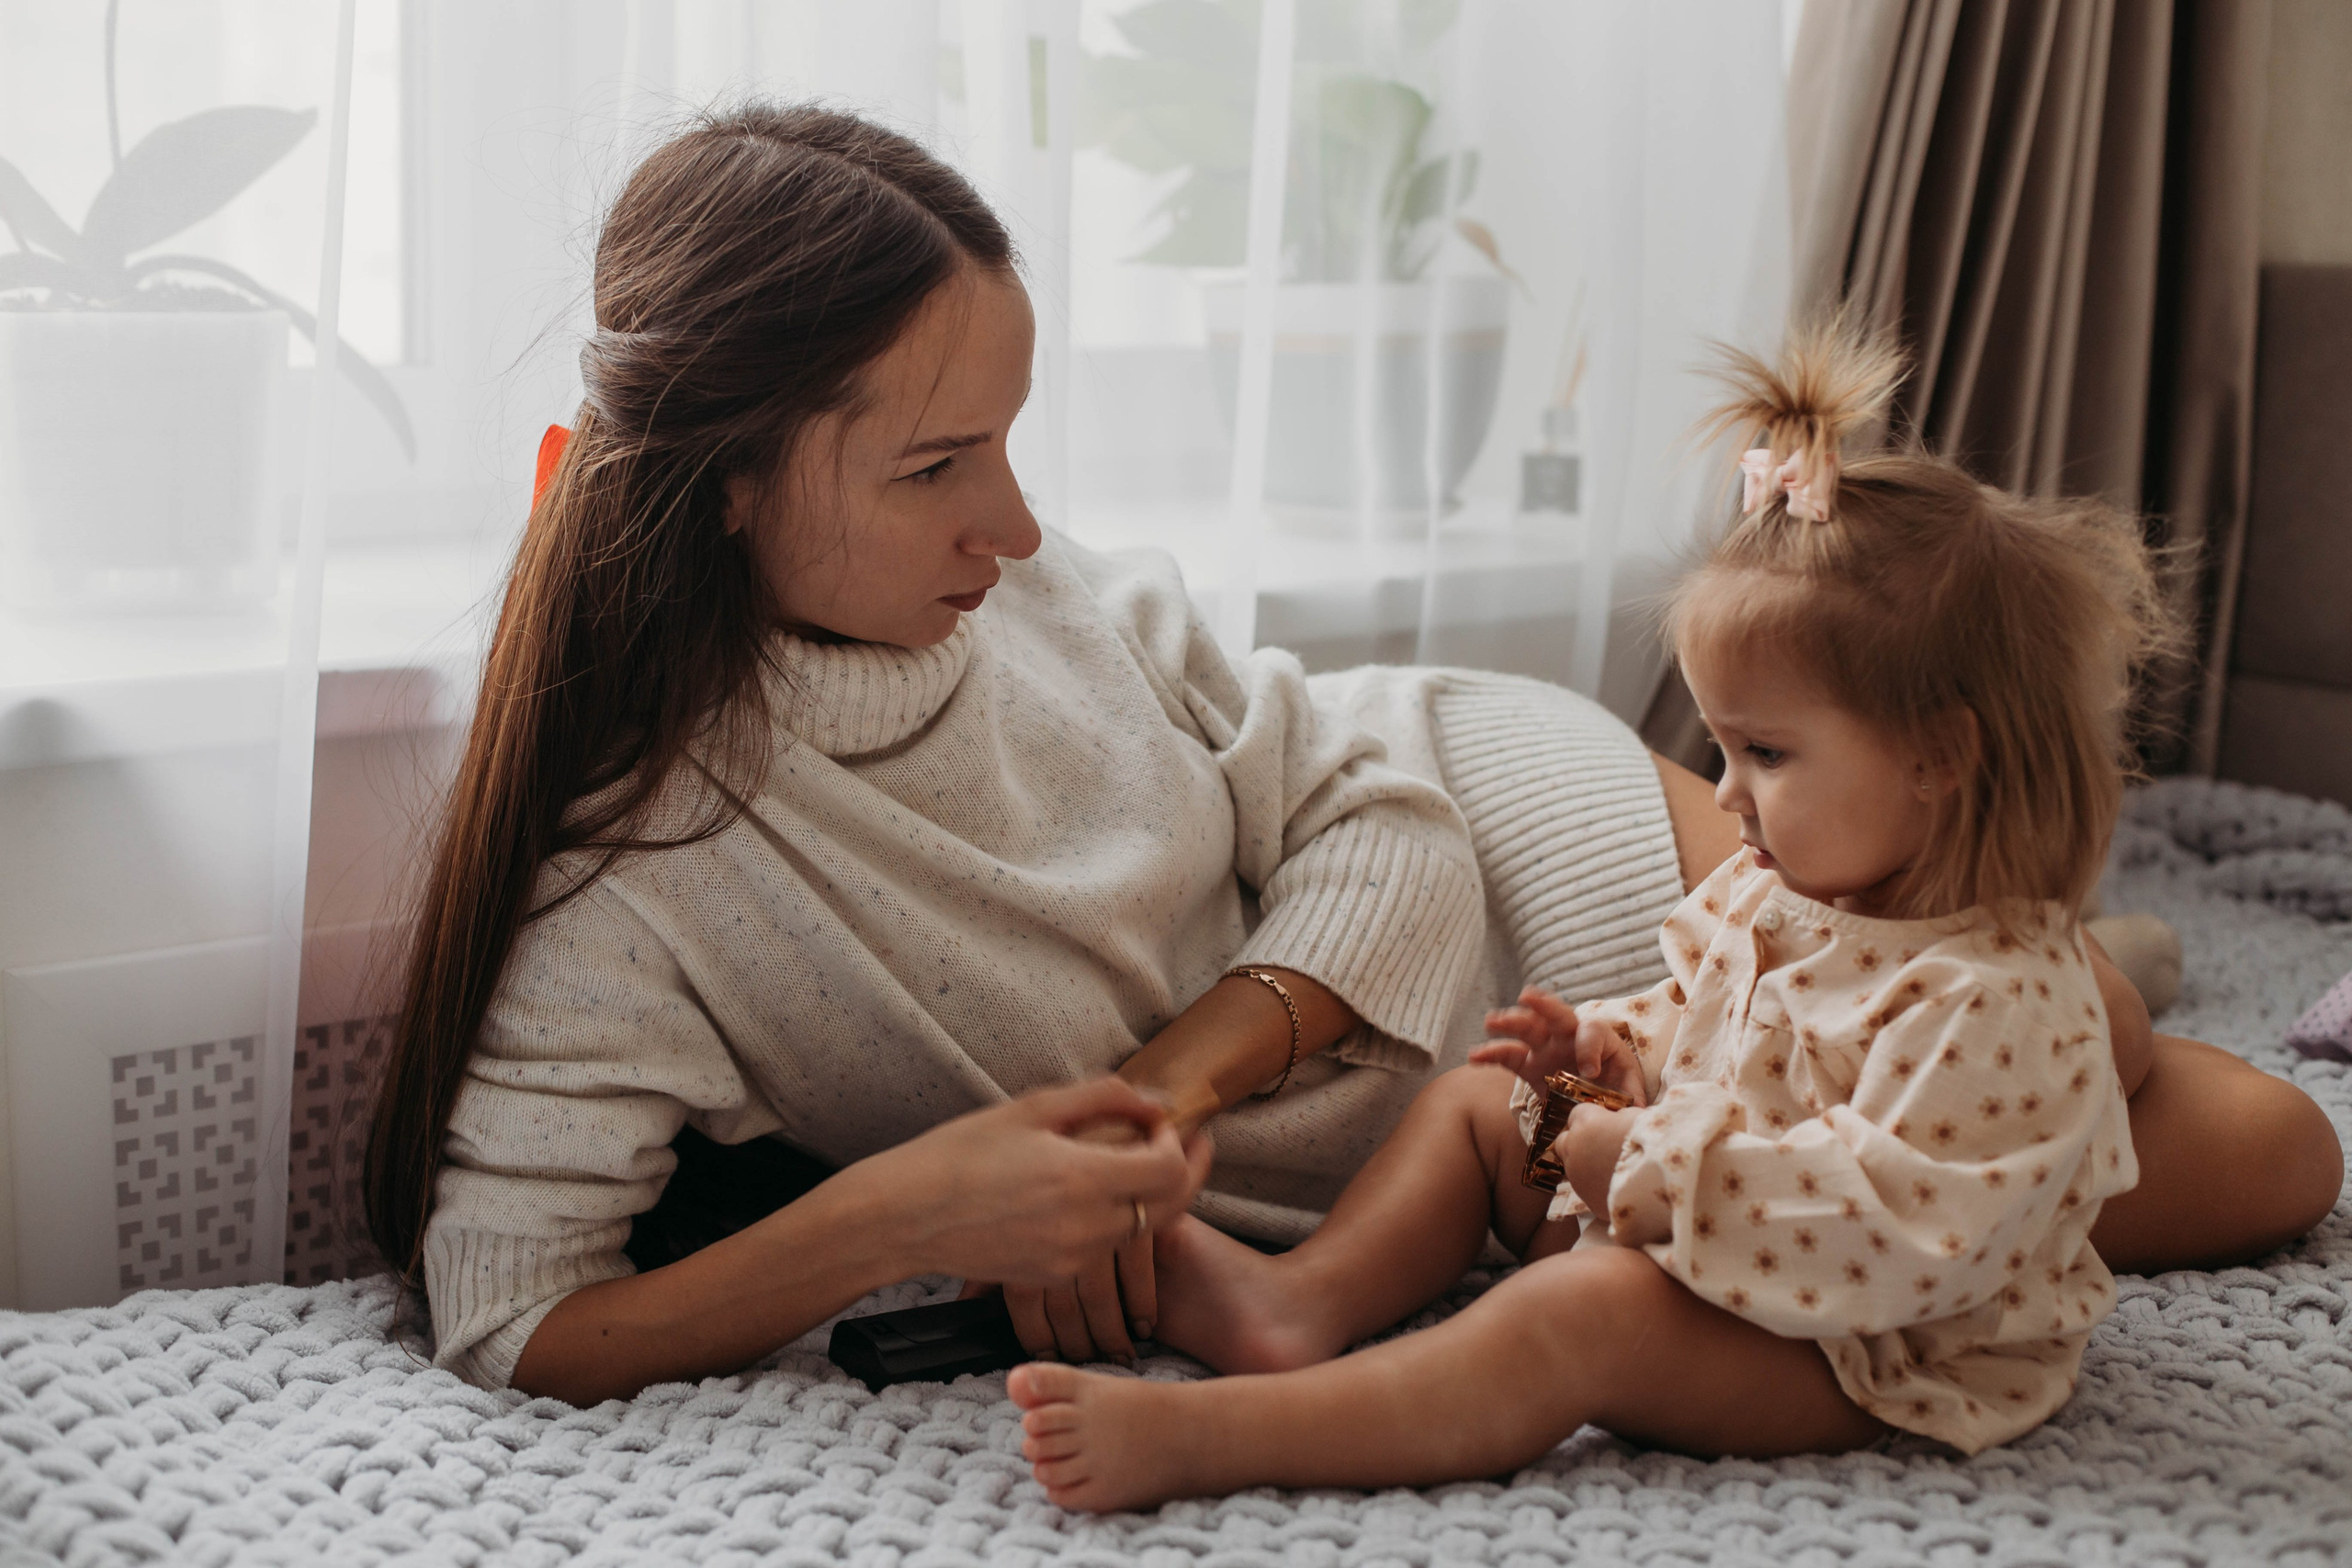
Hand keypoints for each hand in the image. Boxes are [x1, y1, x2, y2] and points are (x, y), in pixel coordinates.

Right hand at [966, 1112, 1206, 1364]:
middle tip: (1190, 1144)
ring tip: (1131, 1163)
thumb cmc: (963, 1152)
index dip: (1179, 1142)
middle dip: (1187, 1172)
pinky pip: (1103, 1248)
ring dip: (1147, 1196)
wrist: (907, 1215)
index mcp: (1082, 1179)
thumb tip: (1158, 1101)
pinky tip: (1092, 1194)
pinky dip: (1112, 1220)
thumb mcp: (1032, 1108)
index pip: (1170, 1169)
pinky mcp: (1055, 1276)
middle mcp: (1086, 1228)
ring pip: (1139, 1230)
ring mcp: (1072, 1260)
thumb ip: (1105, 1098)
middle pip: (1170, 1206)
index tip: (1165, 1122)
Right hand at [1471, 988, 1649, 1106]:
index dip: (1589, 1048)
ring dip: (1509, 1021)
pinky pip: (1508, 1056)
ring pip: (1527, 1028)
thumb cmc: (1618, 1097)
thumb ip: (1630, 1101)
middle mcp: (1570, 1039)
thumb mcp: (1631, 1097)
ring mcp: (1547, 1050)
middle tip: (1527, 996)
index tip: (1589, 1072)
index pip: (1592, 1032)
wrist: (1599, 1109)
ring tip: (1491, 1021)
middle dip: (1543, 1004)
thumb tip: (1633, 1113)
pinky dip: (1490, 1055)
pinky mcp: (1529, 1066)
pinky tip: (1474, 1057)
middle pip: (1556, 1014)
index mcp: (1600, 1041)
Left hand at [1562, 1103, 1644, 1233]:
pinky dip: (1598, 1187)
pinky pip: (1588, 1190)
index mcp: (1586, 1123)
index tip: (1609, 1122)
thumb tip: (1617, 1121)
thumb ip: (1620, 1117)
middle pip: (1565, 1141)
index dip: (1594, 1116)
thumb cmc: (1655, 1141)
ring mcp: (1578, 1178)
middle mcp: (1574, 1149)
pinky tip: (1619, 1189)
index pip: (1579, 1112)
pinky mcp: (1588, 1202)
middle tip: (1603, 1145)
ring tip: (1614, 1170)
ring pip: (1574, 1167)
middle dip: (1579, 1141)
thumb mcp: (1638, 1116)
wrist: (1664, 1182)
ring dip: (1588, 1166)